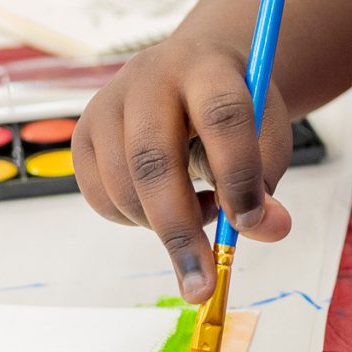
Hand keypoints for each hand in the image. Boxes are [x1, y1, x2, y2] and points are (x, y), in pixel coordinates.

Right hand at [72, 38, 293, 299]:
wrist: (192, 69)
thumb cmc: (235, 109)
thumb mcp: (265, 134)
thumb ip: (266, 181)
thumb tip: (268, 229)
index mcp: (206, 68)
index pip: (221, 116)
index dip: (237, 174)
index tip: (249, 225)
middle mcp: (149, 78)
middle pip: (153, 158)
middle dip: (179, 229)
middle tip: (202, 284)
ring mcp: (108, 104)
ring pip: (122, 184)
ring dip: (162, 223)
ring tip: (201, 210)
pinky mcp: (84, 133)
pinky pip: (100, 197)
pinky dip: (133, 220)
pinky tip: (166, 201)